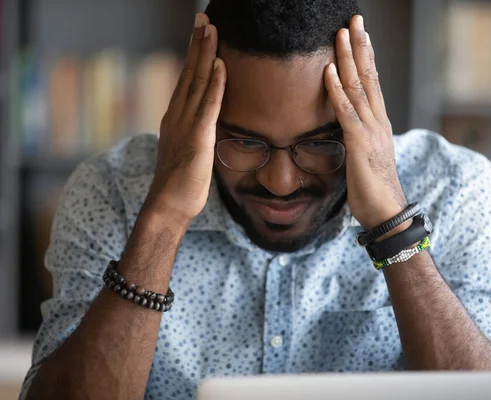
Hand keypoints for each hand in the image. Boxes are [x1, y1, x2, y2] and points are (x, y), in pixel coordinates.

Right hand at [145, 13, 225, 225]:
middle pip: (189, 74)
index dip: (194, 56)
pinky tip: (220, 65)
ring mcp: (185, 125)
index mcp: (175, 119)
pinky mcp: (198, 138)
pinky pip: (208, 106)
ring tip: (210, 29)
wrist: (168, 206)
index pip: (187, 81)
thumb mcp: (187, 152)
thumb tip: (205, 128)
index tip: (200, 34)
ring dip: (205, 54)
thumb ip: (195, 135)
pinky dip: (215, 84)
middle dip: (197, 44)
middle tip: (203, 18)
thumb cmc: (180, 185)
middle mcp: (177, 116)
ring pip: (197, 83)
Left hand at [324, 15, 407, 229]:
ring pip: (359, 86)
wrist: (387, 212)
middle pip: (368, 76)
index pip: (372, 83)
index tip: (360, 35)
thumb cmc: (374, 188)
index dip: (366, 57)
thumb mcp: (365, 157)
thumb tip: (347, 129)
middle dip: (360, 46)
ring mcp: (370, 130)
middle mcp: (378, 121)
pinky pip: (346, 111)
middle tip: (354, 19)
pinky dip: (336, 89)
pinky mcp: (359, 143)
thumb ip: (358, 138)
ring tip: (341, 33)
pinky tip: (329, 70)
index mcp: (379, 123)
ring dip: (349, 58)